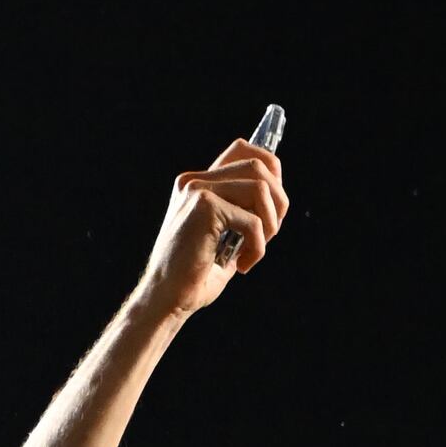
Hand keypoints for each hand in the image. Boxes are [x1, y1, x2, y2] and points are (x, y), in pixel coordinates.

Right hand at [136, 134, 288, 318]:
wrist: (167, 298)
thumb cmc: (195, 275)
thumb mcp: (224, 237)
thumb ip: (243, 213)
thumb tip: (278, 199)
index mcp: (198, 183)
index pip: (242, 148)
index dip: (270, 165)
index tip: (276, 202)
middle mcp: (195, 180)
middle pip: (258, 166)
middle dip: (278, 201)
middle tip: (268, 236)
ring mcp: (197, 190)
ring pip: (260, 188)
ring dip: (270, 224)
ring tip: (255, 250)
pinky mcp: (204, 208)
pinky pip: (253, 220)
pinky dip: (258, 247)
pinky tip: (242, 265)